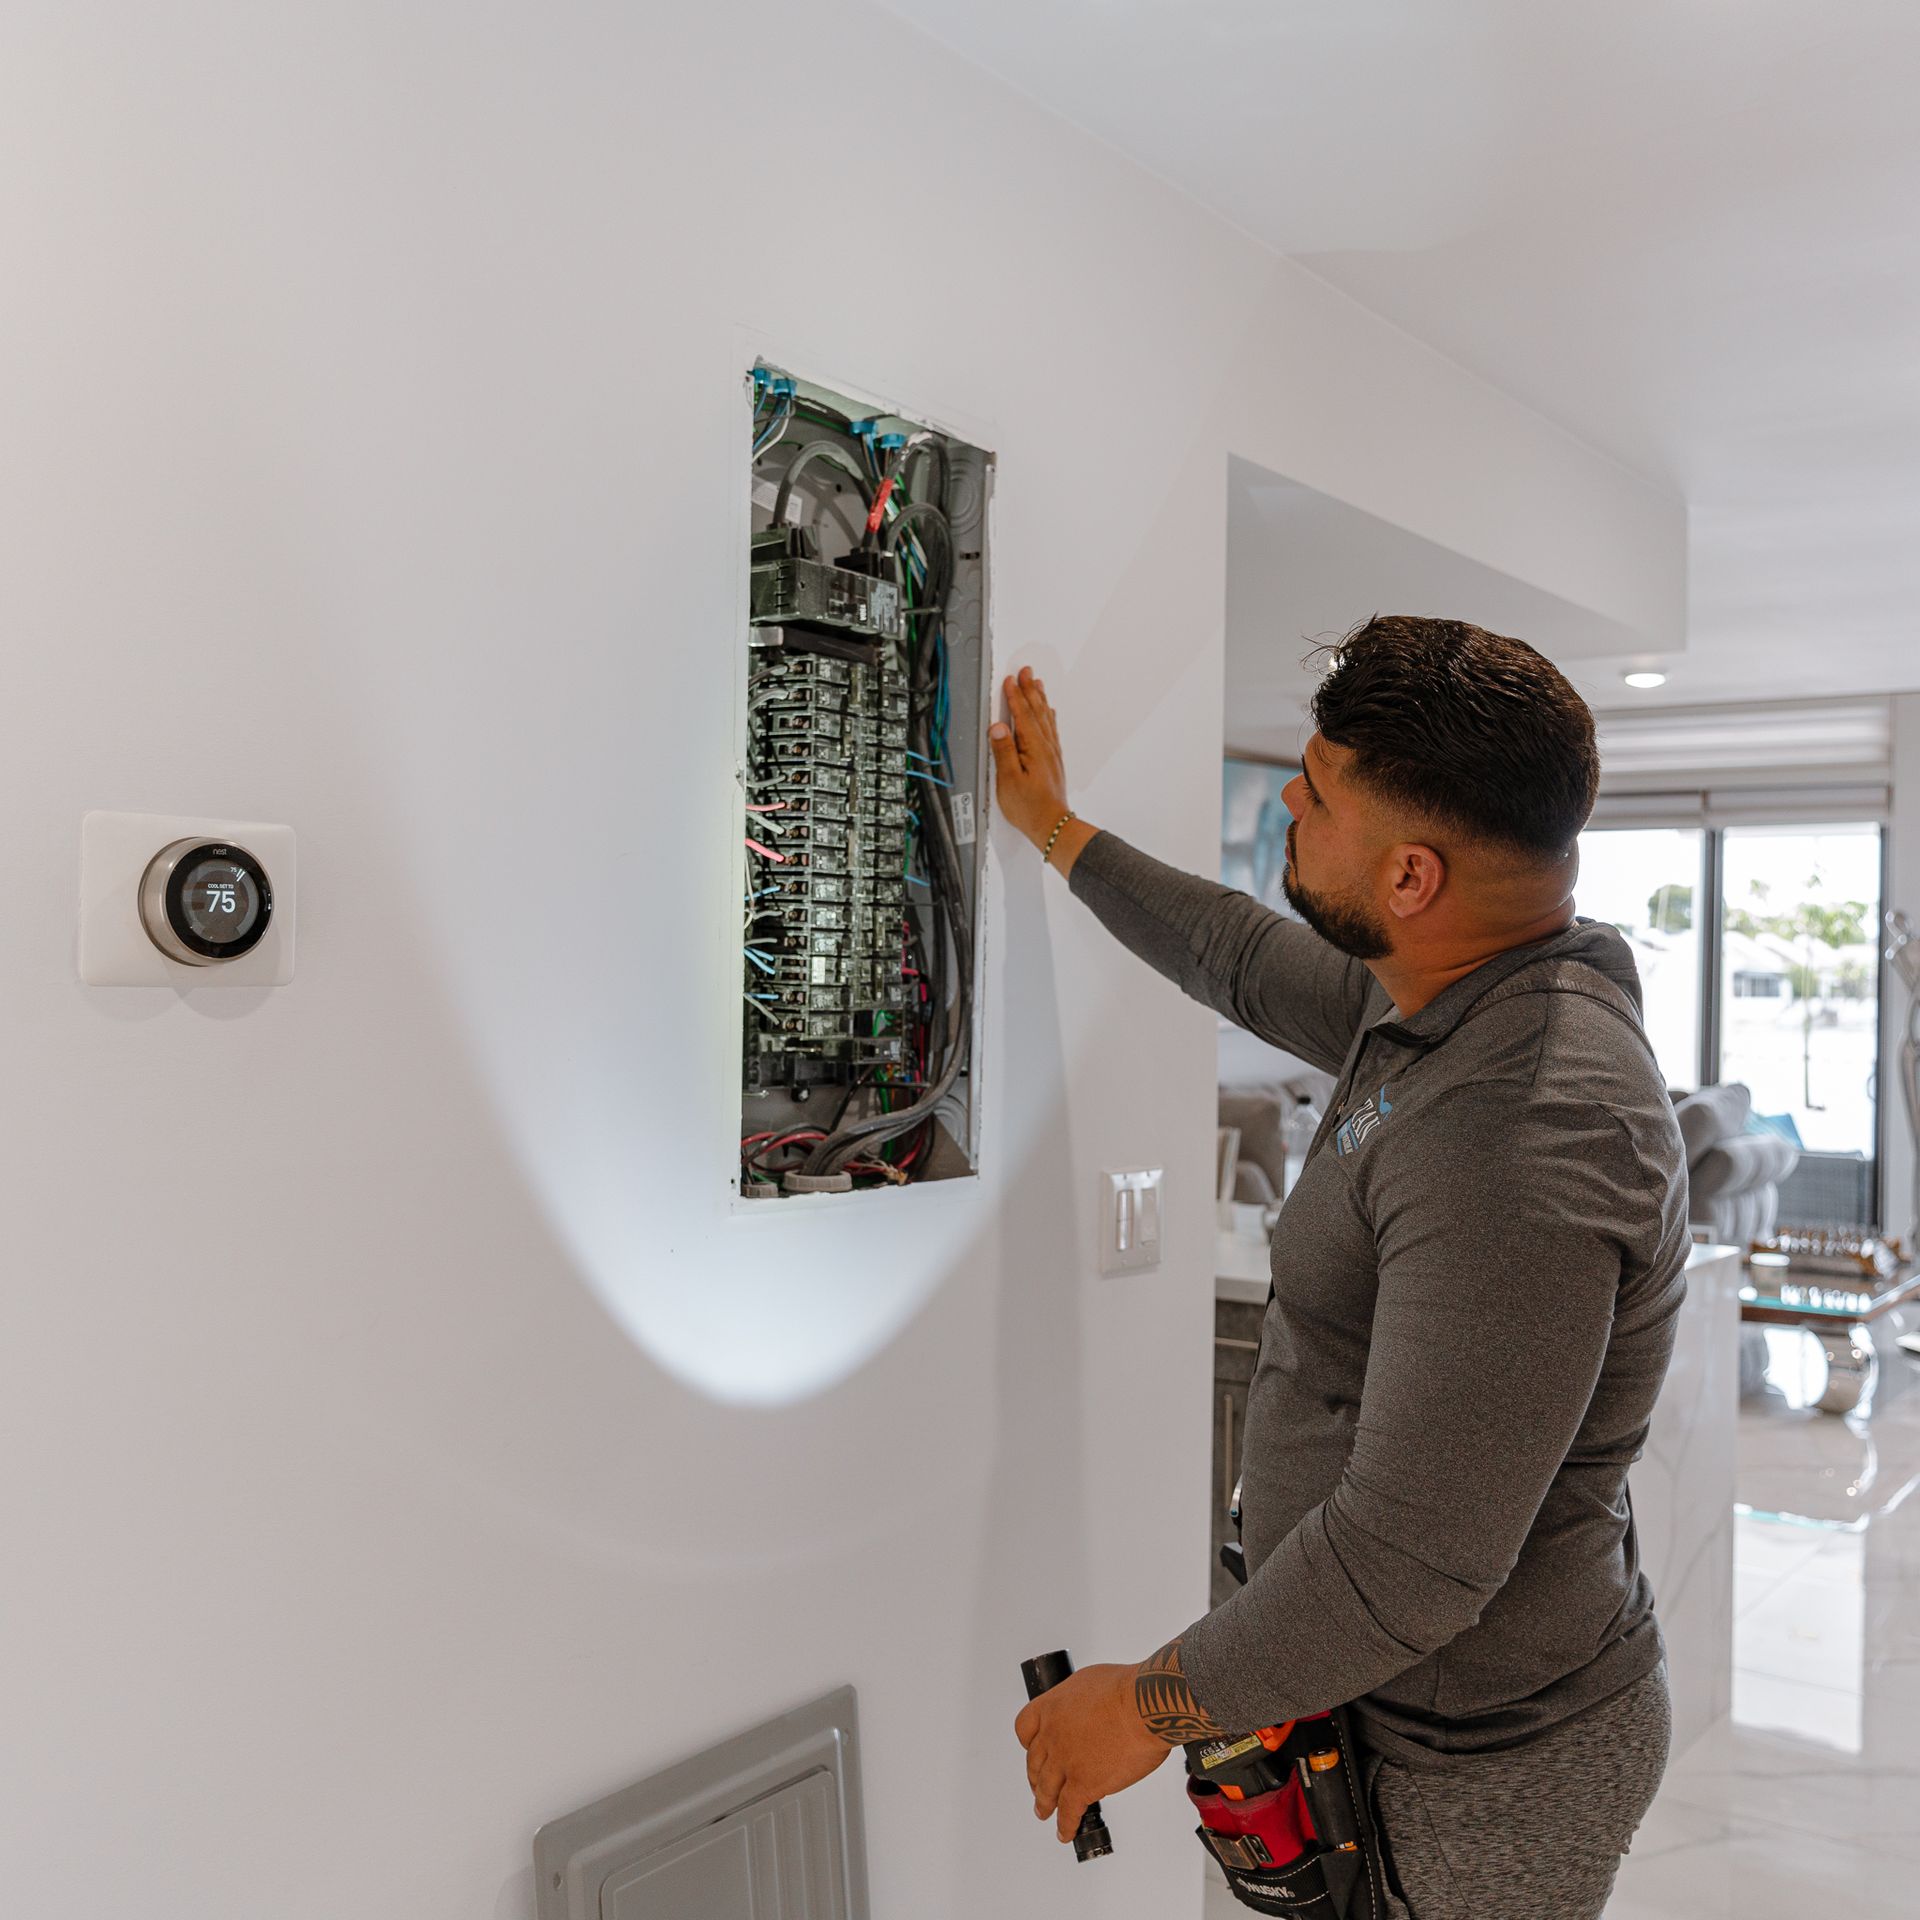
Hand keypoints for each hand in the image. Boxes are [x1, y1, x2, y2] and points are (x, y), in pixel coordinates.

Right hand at [988, 667, 1071, 848]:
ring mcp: (1052, 753)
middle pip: (1037, 711)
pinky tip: (1048, 713)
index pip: (1023, 715)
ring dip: (1040, 699)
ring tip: (1037, 684)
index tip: (1010, 680)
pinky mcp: (1053, 761)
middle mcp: (1046, 747)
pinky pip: (1051, 729)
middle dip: (1030, 690)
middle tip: (1026, 671)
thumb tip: (998, 726)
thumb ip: (1003, 751)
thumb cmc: (1030, 807)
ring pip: (1046, 718)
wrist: (1052, 825)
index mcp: (1034, 748)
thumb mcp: (1008, 780)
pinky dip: (1048, 716)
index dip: (1015, 696)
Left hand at [1013, 1661, 1172, 1843]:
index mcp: (1052, 1707)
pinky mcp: (1083, 1784)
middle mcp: (1052, 1735)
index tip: (1032, 1751)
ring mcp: (1065, 1762)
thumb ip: (1078, 1702)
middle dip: (1035, 1778)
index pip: (1025, 1728)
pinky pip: (1068, 1811)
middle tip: (1037, 1785)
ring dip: (1044, 1804)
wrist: (1143, 1706)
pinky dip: (1065, 1824)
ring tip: (1044, 1812)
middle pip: (1035, 1762)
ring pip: (1047, 1790)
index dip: (1029, 1743)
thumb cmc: (1126, 1689)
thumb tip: (1083, 1710)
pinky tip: (1065, 1831)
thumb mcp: (1089, 1682)